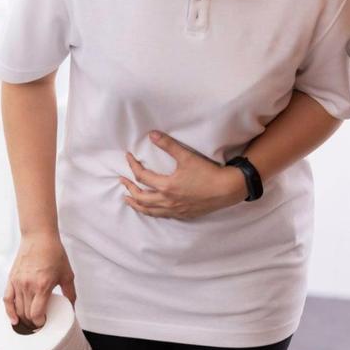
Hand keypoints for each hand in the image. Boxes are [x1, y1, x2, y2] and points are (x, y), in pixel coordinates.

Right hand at [4, 232, 76, 328]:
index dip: (40, 323)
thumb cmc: (53, 253)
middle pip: (26, 313)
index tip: (45, 323)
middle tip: (39, 326)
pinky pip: (7, 299)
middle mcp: (28, 285)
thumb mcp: (67, 274)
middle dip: (32, 324)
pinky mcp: (11, 278)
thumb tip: (72, 309)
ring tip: (30, 324)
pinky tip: (13, 320)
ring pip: (17, 308)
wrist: (39, 237)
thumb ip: (70, 293)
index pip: (36, 313)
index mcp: (42, 285)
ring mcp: (18, 282)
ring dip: (23, 319)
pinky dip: (9, 311)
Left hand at [120, 130, 248, 219]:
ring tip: (128, 200)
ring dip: (136, 204)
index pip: (142, 176)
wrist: (227, 189)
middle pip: (141, 197)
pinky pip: (161, 215)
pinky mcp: (182, 214)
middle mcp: (167, 201)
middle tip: (122, 181)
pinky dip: (151, 212)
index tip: (128, 157)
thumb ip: (168, 145)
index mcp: (166, 186)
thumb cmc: (207, 172)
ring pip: (149, 210)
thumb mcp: (186, 156)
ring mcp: (174, 209)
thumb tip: (152, 134)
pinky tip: (150, 209)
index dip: (133, 166)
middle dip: (129, 188)